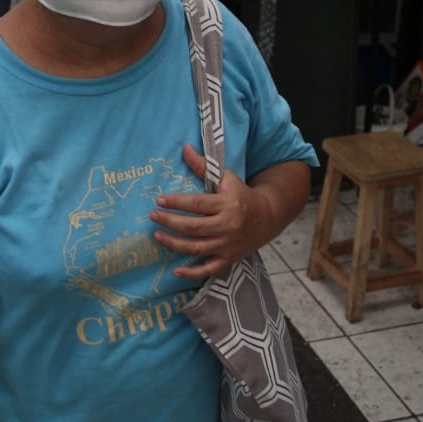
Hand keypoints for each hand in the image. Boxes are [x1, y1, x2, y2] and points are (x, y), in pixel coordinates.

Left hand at [149, 144, 277, 278]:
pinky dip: (192, 273)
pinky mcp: (228, 258)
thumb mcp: (226, 178)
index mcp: (227, 204)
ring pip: (197, 248)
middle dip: (170, 222)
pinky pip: (209, 268)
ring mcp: (228, 244)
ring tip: (157, 236)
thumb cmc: (242, 195)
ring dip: (174, 244)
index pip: (197, 204)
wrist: (268, 217)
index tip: (159, 200)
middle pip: (194, 227)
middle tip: (153, 216)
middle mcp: (228, 226)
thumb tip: (184, 148)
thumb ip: (204, 166)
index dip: (177, 202)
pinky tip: (175, 272)